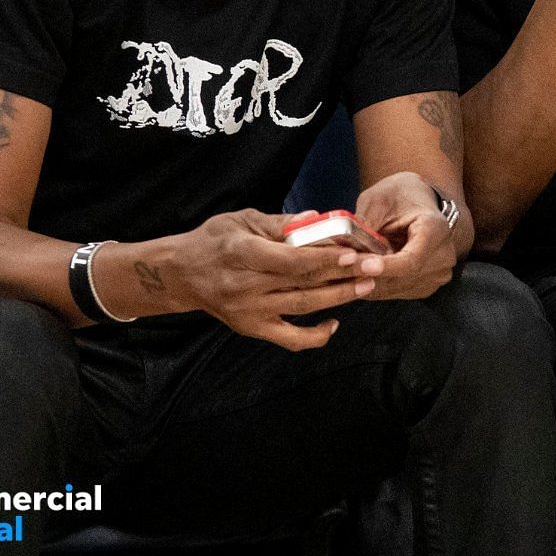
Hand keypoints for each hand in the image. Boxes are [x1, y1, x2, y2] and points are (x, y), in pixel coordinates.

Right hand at [168, 208, 382, 350]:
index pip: (292, 260)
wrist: (181, 273)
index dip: (325, 258)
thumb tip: (317, 217)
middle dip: (343, 276)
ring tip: (366, 286)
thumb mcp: (243, 220)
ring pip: (302, 307)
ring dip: (338, 298)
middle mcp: (247, 286)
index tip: (353, 253)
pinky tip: (335, 324)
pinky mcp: (252, 328)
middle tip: (374, 268)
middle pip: (304, 283)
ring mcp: (250, 312)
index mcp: (244, 254)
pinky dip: (314, 336)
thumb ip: (280, 222)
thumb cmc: (214, 240)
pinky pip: (288, 338)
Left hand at [355, 172, 456, 299]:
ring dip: (370, 283)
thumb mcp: (379, 198)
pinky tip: (360, 274)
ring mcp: (439, 273)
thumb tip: (346, 247)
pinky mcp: (428, 284)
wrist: (417, 201)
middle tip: (340, 267)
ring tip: (345, 269)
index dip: (385, 267)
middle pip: (403, 278)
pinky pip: (398, 293)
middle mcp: (444, 254)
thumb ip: (366, 222)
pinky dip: (376, 287)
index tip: (361, 266)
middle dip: (370, 276)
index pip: (412, 259)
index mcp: (435, 229)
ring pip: (398, 288)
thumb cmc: (398, 195)